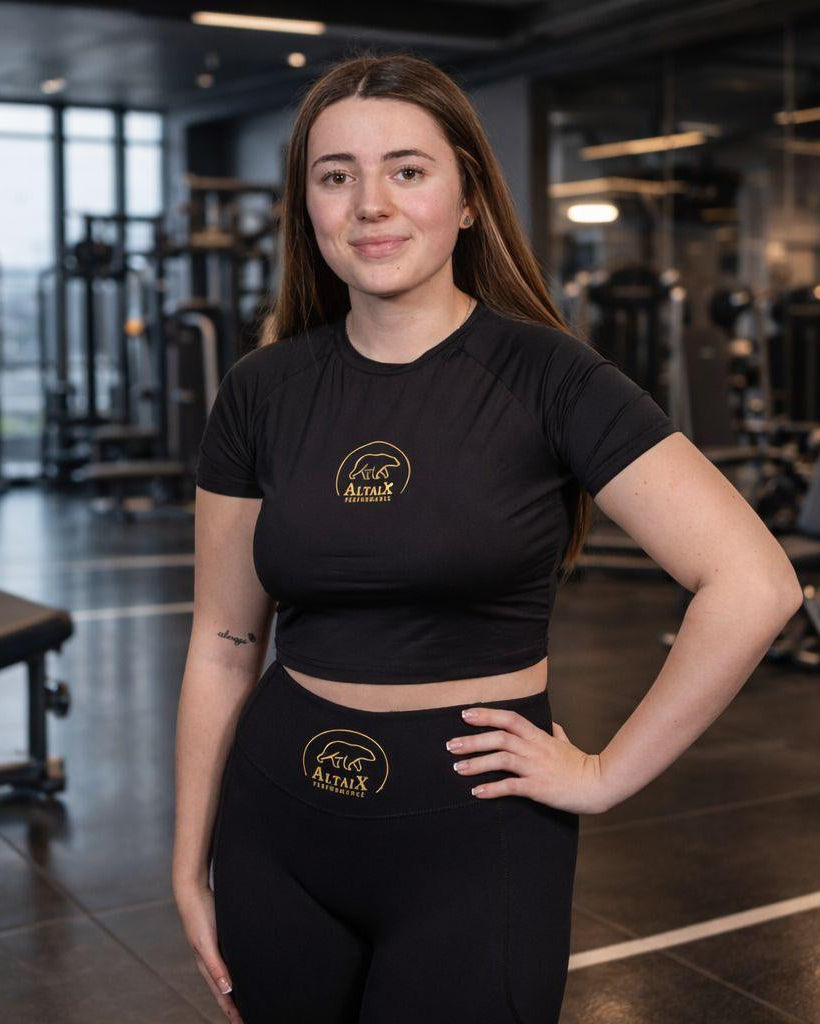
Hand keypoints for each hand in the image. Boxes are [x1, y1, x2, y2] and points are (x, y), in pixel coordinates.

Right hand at [174, 880, 243, 1022]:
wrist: (192, 890)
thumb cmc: (199, 916)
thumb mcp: (207, 943)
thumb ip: (216, 966)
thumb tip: (226, 991)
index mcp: (207, 965)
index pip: (222, 995)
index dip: (232, 1011)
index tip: (243, 1023)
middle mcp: (211, 960)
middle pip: (224, 990)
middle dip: (235, 1005)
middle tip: (249, 1017)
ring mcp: (215, 950)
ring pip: (228, 976)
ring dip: (236, 990)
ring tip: (248, 999)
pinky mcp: (220, 939)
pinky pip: (230, 961)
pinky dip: (237, 971)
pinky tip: (245, 970)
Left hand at [446, 706, 607, 814]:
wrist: (599, 784)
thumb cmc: (582, 765)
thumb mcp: (568, 744)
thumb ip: (557, 733)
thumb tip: (554, 726)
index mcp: (539, 736)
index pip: (509, 718)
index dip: (486, 714)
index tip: (465, 714)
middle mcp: (534, 749)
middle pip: (498, 738)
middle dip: (472, 740)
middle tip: (450, 745)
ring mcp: (536, 767)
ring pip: (501, 760)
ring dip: (476, 764)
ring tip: (457, 769)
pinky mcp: (538, 788)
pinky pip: (510, 787)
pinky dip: (491, 789)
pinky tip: (476, 792)